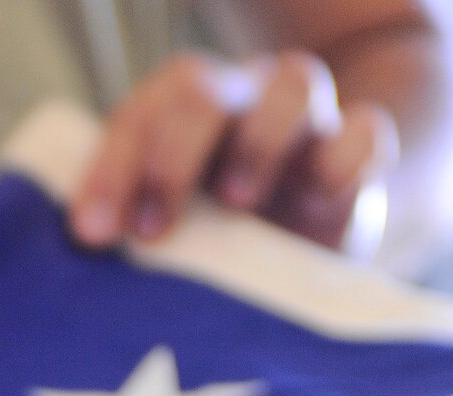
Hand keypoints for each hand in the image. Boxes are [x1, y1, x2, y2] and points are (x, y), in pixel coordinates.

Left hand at [70, 51, 398, 252]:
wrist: (320, 240)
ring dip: (258, 141)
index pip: (140, 116)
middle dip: (170, 158)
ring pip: (295, 83)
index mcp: (184, 115)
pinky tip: (317, 204)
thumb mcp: (177, 234)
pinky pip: (367, 133)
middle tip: (153, 231)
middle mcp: (244, 103)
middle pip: (200, 89)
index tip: (93, 234)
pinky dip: (343, 160)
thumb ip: (135, 230)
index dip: (111, 171)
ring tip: (238, 203)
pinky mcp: (361, 156)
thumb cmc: (230, 240)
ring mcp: (308, 123)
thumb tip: (85, 255)